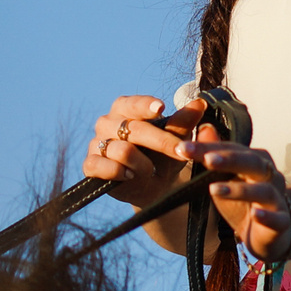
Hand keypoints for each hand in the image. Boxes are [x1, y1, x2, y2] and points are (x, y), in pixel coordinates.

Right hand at [84, 95, 204, 206]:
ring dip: (142, 164)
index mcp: (125, 109)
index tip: (162, 108)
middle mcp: (107, 122)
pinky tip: (129, 176)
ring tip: (149, 171)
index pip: (133, 103)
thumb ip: (185, 122)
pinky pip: (101, 166)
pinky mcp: (90, 164)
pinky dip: (118, 172)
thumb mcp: (177, 140)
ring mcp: (96, 143)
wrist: (152, 187)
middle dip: (161, 142)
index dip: (146, 106)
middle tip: (181, 152)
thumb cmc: (163, 156)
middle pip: (133, 129)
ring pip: (121, 150)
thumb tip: (199, 104)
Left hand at [179, 139, 290, 263]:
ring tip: (214, 189)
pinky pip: (277, 218)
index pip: (231, 150)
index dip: (208, 148)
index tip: (182, 148)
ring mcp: (276, 198)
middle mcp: (268, 175)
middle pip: (251, 162)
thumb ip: (214, 156)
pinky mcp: (282, 222)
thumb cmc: (243, 202)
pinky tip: (256, 214)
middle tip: (206, 159)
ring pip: (263, 190)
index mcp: (254, 161)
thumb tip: (204, 128)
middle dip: (228, 160)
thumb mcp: (225, 179)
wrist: (269, 232)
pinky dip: (267, 216)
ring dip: (240, 190)